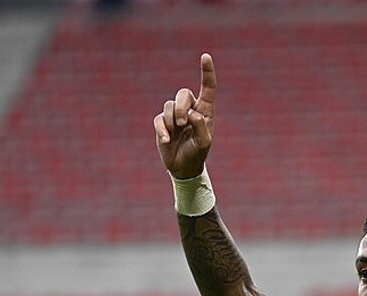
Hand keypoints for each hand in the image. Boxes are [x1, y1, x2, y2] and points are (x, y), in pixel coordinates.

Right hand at [154, 53, 216, 178]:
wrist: (183, 167)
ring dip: (172, 119)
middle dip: (181, 107)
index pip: (208, 88)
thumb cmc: (197, 154)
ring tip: (175, 133)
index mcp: (205, 111)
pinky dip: (162, 129)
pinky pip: (159, 118)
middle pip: (183, 94)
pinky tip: (166, 140)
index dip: (207, 72)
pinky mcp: (163, 123)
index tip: (205, 56)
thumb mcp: (204, 142)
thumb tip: (191, 113)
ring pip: (169, 105)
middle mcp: (190, 110)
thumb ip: (200, 126)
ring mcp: (175, 116)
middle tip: (182, 123)